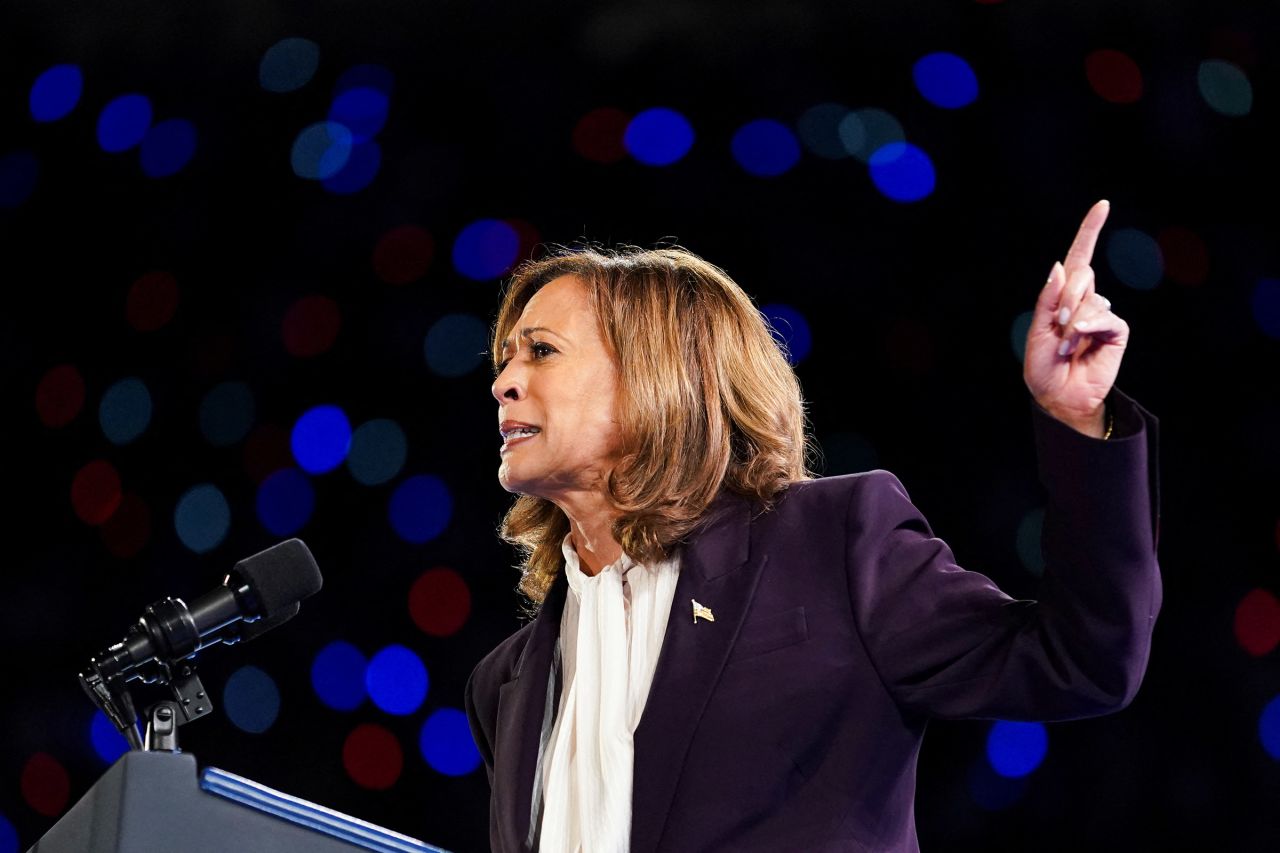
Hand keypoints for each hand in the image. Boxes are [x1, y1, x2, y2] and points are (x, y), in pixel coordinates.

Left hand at [1023, 200, 1129, 436]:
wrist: (1058, 396)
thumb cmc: (1043, 366)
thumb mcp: (1036, 331)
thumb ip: (1047, 299)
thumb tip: (1060, 266)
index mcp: (1062, 297)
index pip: (1078, 258)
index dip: (1090, 231)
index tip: (1103, 204)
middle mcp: (1084, 300)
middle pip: (1081, 275)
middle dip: (1064, 299)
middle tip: (1057, 327)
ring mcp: (1102, 314)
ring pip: (1092, 299)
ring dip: (1073, 323)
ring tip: (1067, 346)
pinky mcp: (1116, 331)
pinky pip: (1107, 317)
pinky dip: (1090, 328)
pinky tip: (1081, 344)